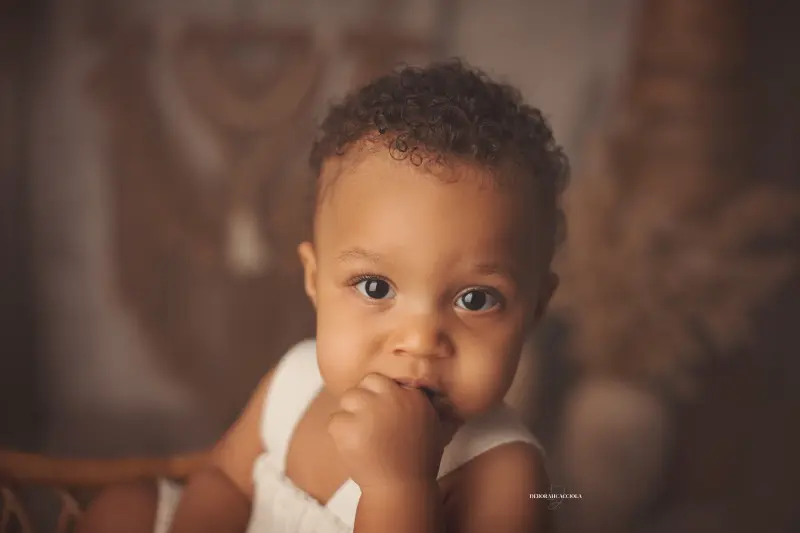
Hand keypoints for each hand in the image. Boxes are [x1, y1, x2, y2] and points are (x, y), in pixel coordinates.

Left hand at [327, 373, 444, 491]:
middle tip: (368, 421)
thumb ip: (421, 401)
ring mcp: (368, 412)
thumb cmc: (418, 459)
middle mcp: (391, 399)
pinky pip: (334, 420)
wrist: (401, 489)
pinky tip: (352, 447)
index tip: (383, 412)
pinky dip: (339, 433)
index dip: (381, 395)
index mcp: (412, 396)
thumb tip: (412, 384)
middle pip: (366, 382)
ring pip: (347, 397)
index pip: (386, 381)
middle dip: (364, 398)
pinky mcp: (348, 428)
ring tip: (360, 435)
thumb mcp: (433, 424)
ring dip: (350, 413)